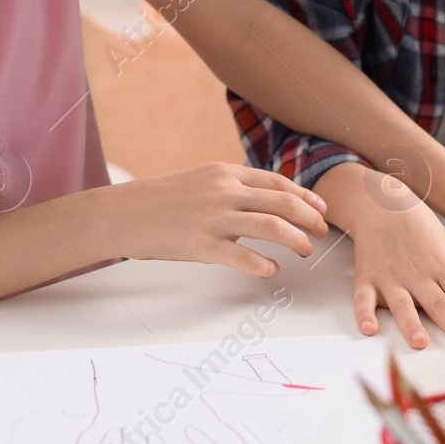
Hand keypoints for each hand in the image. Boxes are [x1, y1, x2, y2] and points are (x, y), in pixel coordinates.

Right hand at [111, 163, 328, 277]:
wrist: (123, 212)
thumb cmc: (161, 200)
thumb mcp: (200, 180)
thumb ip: (231, 187)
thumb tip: (263, 201)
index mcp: (225, 173)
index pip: (277, 182)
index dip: (305, 196)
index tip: (320, 208)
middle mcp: (224, 191)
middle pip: (282, 202)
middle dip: (309, 218)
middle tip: (321, 232)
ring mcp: (213, 217)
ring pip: (271, 226)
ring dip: (296, 240)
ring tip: (305, 251)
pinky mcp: (201, 245)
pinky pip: (242, 256)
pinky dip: (263, 264)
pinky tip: (272, 270)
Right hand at [317, 163, 444, 349]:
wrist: (379, 203)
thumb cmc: (416, 224)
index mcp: (440, 266)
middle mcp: (417, 274)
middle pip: (438, 302)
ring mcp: (391, 277)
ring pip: (403, 304)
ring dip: (411, 323)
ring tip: (420, 341)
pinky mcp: (367, 278)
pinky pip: (364, 298)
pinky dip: (364, 313)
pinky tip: (369, 328)